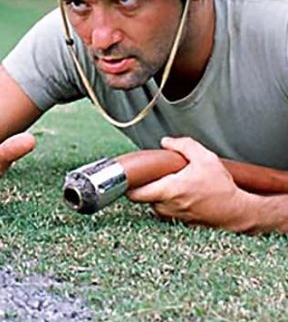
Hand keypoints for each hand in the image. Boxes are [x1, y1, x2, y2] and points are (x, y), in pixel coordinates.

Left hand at [126, 136, 254, 230]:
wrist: (238, 211)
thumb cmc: (222, 187)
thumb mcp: (205, 158)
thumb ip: (183, 145)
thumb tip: (166, 142)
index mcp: (169, 190)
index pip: (135, 194)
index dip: (127, 184)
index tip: (130, 175)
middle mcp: (168, 207)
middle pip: (142, 198)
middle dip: (143, 186)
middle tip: (150, 175)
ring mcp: (174, 217)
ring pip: (153, 205)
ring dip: (155, 195)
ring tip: (168, 183)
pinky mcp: (181, 223)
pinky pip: (166, 211)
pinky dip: (167, 203)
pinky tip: (178, 193)